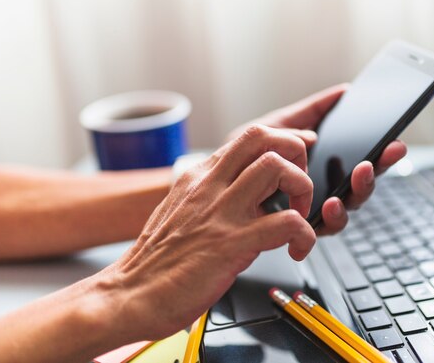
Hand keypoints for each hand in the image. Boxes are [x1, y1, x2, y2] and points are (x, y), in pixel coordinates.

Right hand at [100, 125, 316, 339]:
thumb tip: (246, 193)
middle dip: (295, 153)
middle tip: (298, 186)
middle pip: (263, 137)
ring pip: (277, 168)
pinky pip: (287, 223)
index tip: (296, 161)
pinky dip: (305, 235)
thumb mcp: (182, 211)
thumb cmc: (156, 261)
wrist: (128, 295)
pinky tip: (297, 249)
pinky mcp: (231, 244)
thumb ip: (211, 195)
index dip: (282, 142)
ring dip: (302, 188)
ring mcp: (221, 212)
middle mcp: (210, 186)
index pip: (250, 137)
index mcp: (199, 177)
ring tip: (299, 215)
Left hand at [226, 84, 406, 235]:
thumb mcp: (276, 127)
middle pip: (360, 182)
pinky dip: (332, 215)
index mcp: (322, 165)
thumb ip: (308, 113)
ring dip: (359, 189)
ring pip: (349, 205)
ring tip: (360, 173)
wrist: (213, 190)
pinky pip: (323, 226)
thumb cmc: (243, 158)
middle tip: (388, 152)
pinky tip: (331, 202)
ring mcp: (313, 209)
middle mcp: (323, 188)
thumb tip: (342, 93)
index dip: (380, 151)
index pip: (358, 158)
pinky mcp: (299, 228)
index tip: (394, 141)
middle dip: (379, 167)